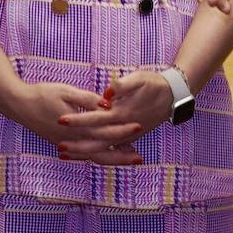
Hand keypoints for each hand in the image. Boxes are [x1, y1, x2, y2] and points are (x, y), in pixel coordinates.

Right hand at [0, 80, 137, 164]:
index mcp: (76, 126)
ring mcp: (66, 145)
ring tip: (129, 159)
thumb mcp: (65, 91)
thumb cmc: (42, 94)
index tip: (137, 126)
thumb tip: (106, 104)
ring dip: (112, 159)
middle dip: (121, 156)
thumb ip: (86, 99)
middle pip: (101, 153)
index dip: (121, 130)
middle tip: (140, 158)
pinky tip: (108, 153)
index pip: (104, 132)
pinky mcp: (62, 144)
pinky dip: (98, 155)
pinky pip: (84, 154)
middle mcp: (72, 140)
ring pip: (93, 156)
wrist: (18, 105)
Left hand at [56, 71, 171, 163]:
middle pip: (97, 141)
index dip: (78, 120)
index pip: (96, 119)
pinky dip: (96, 152)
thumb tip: (108, 92)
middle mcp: (124, 128)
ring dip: (84, 152)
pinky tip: (82, 153)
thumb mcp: (140, 79)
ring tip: (64, 153)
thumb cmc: (155, 84)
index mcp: (123, 113)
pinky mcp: (130, 136)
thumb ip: (123, 85)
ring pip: (103, 149)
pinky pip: (110, 148)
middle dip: (77, 145)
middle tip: (59, 146)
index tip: (61, 119)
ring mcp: (128, 134)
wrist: (174, 95)